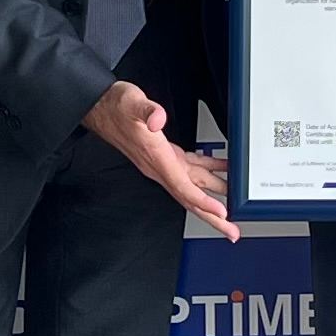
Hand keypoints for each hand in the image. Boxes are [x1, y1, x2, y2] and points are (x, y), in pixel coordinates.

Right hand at [85, 80, 235, 237]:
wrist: (101, 108)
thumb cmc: (115, 108)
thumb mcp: (131, 104)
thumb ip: (147, 112)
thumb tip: (157, 119)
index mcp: (155, 158)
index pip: (182, 187)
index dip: (203, 202)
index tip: (221, 213)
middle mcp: (160, 167)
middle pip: (190, 198)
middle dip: (212, 217)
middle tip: (232, 231)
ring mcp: (163, 163)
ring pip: (193, 187)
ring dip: (214, 199)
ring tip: (233, 209)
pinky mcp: (166, 154)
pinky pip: (192, 168)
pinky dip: (210, 170)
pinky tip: (223, 168)